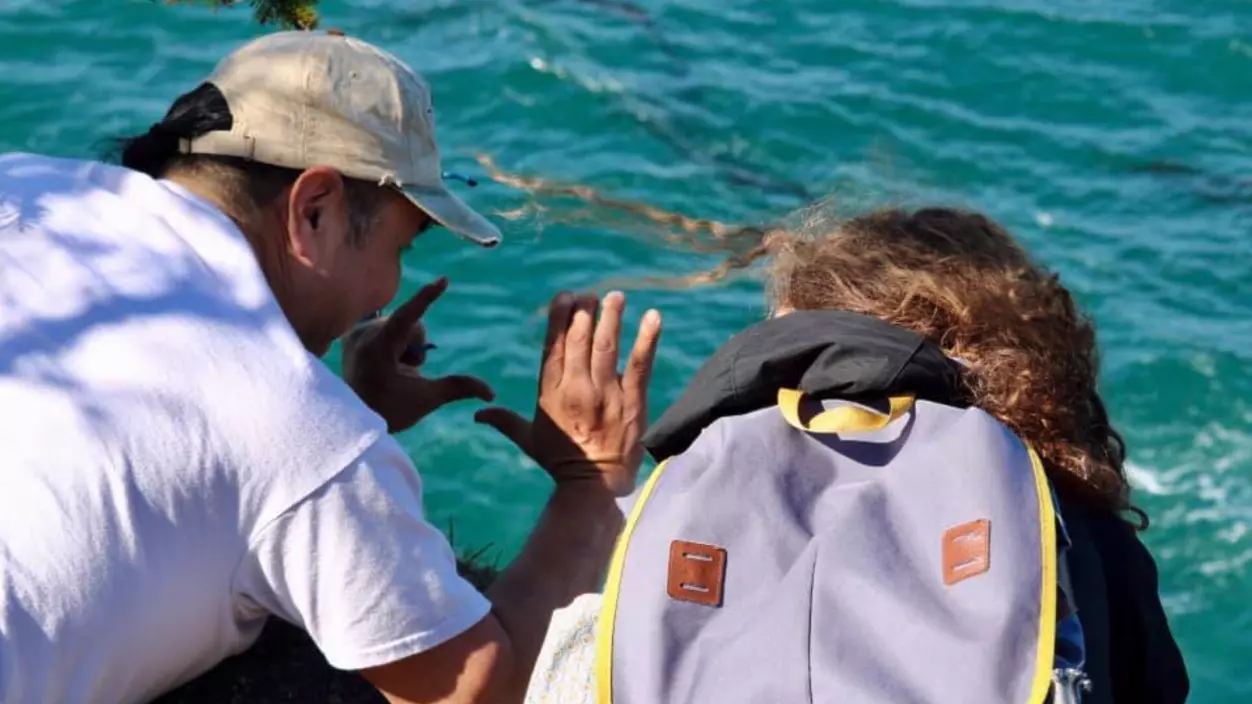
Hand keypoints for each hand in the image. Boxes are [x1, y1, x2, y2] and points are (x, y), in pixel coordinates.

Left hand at [343, 277, 494, 432]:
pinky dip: (392, 341)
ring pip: (399, 325)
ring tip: (392, 370)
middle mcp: (364, 334)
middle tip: (405, 373)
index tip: (444, 280)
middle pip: (410, 325)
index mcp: (379, 349)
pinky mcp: (351, 333)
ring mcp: (355, 332)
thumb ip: (458, 388)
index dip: (427, 297)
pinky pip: (385, 325)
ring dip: (405, 346)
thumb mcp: (426, 399)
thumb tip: (490, 391)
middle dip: (416, 346)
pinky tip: (382, 361)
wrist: (351, 420)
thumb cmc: (389, 411)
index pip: (408, 317)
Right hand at [474, 291, 661, 495]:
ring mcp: (606, 394)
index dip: (559, 318)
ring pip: (607, 346)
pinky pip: (640, 365)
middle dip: (584, 313)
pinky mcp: (632, 401)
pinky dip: (647, 339)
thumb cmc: (560, 462)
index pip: (553, 346)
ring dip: (611, 317)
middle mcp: (576, 388)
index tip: (565, 296)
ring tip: (615, 296)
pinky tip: (652, 316)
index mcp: (550, 393)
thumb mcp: (528, 440)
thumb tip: (477, 413)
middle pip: (579, 340)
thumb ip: (504, 421)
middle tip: (590, 294)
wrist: (594, 486)